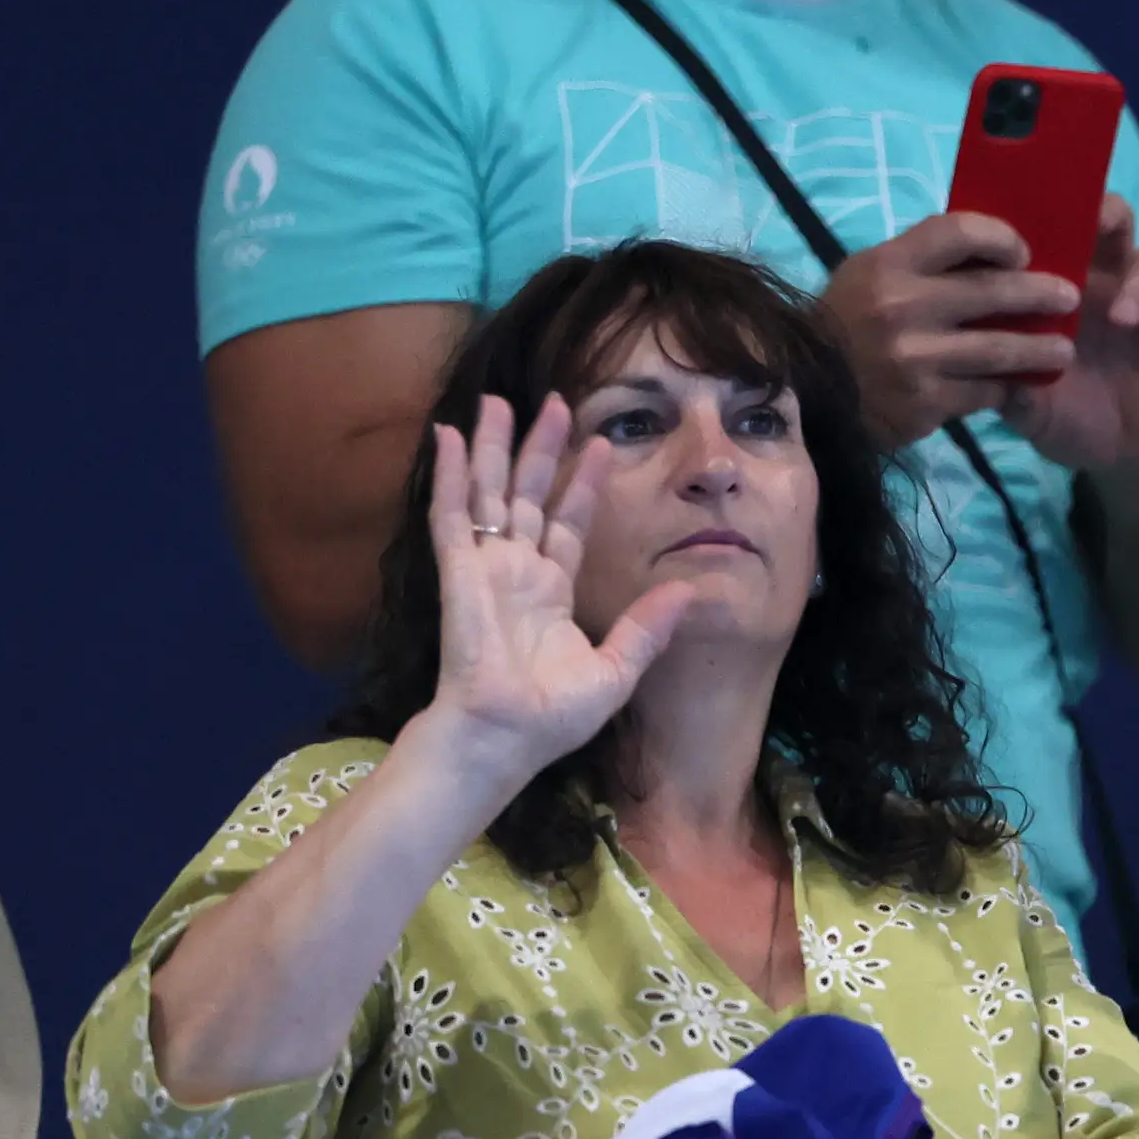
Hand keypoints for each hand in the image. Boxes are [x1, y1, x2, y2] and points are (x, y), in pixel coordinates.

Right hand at [413, 393, 686, 788]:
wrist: (506, 737)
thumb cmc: (552, 717)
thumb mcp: (616, 669)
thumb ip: (647, 628)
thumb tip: (689, 591)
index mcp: (552, 593)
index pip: (570, 523)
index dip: (584, 484)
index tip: (603, 444)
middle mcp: (517, 572)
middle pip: (529, 494)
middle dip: (541, 448)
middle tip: (555, 401)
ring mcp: (486, 567)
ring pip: (489, 491)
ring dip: (494, 446)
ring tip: (499, 400)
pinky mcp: (459, 570)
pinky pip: (451, 512)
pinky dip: (449, 472)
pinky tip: (450, 434)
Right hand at [818, 210, 1080, 450]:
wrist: (807, 395)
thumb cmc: (848, 324)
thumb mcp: (871, 275)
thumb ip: (923, 260)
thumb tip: (993, 245)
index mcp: (887, 264)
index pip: (958, 232)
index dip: (1001, 238)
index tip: (1023, 252)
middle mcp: (900, 307)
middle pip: (991, 291)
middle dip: (1040, 293)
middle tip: (1069, 297)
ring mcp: (914, 358)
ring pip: (997, 350)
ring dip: (1039, 350)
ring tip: (1065, 352)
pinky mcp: (924, 404)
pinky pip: (983, 393)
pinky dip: (1005, 387)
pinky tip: (1020, 384)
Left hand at [1002, 196, 1138, 489]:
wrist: (1135, 459)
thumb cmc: (1076, 422)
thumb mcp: (1035, 415)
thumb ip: (1014, 394)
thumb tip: (994, 371)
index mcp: (1059, 290)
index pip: (1052, 233)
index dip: (1040, 221)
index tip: (1026, 238)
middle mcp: (1106, 283)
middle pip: (1110, 220)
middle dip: (1101, 212)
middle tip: (1093, 229)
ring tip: (1123, 320)